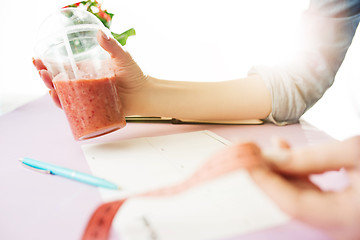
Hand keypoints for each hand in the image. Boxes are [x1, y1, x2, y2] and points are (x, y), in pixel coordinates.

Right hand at [33, 30, 147, 114]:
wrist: (145, 94)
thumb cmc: (135, 75)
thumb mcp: (123, 58)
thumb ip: (112, 47)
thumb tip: (100, 33)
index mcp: (87, 71)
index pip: (63, 66)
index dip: (48, 63)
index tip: (37, 59)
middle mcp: (84, 84)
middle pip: (59, 81)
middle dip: (46, 77)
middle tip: (41, 71)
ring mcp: (87, 97)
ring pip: (64, 96)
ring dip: (52, 91)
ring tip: (49, 86)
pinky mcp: (92, 108)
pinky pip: (75, 109)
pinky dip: (65, 106)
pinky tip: (58, 101)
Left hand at [248, 136, 359, 239]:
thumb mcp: (355, 153)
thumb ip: (313, 157)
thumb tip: (275, 158)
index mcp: (345, 218)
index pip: (291, 205)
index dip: (265, 183)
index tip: (246, 164)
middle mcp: (337, 224)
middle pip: (289, 200)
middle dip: (266, 174)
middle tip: (246, 154)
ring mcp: (335, 216)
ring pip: (295, 193)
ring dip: (277, 169)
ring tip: (259, 149)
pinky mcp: (334, 206)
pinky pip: (307, 189)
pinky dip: (293, 169)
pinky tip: (281, 150)